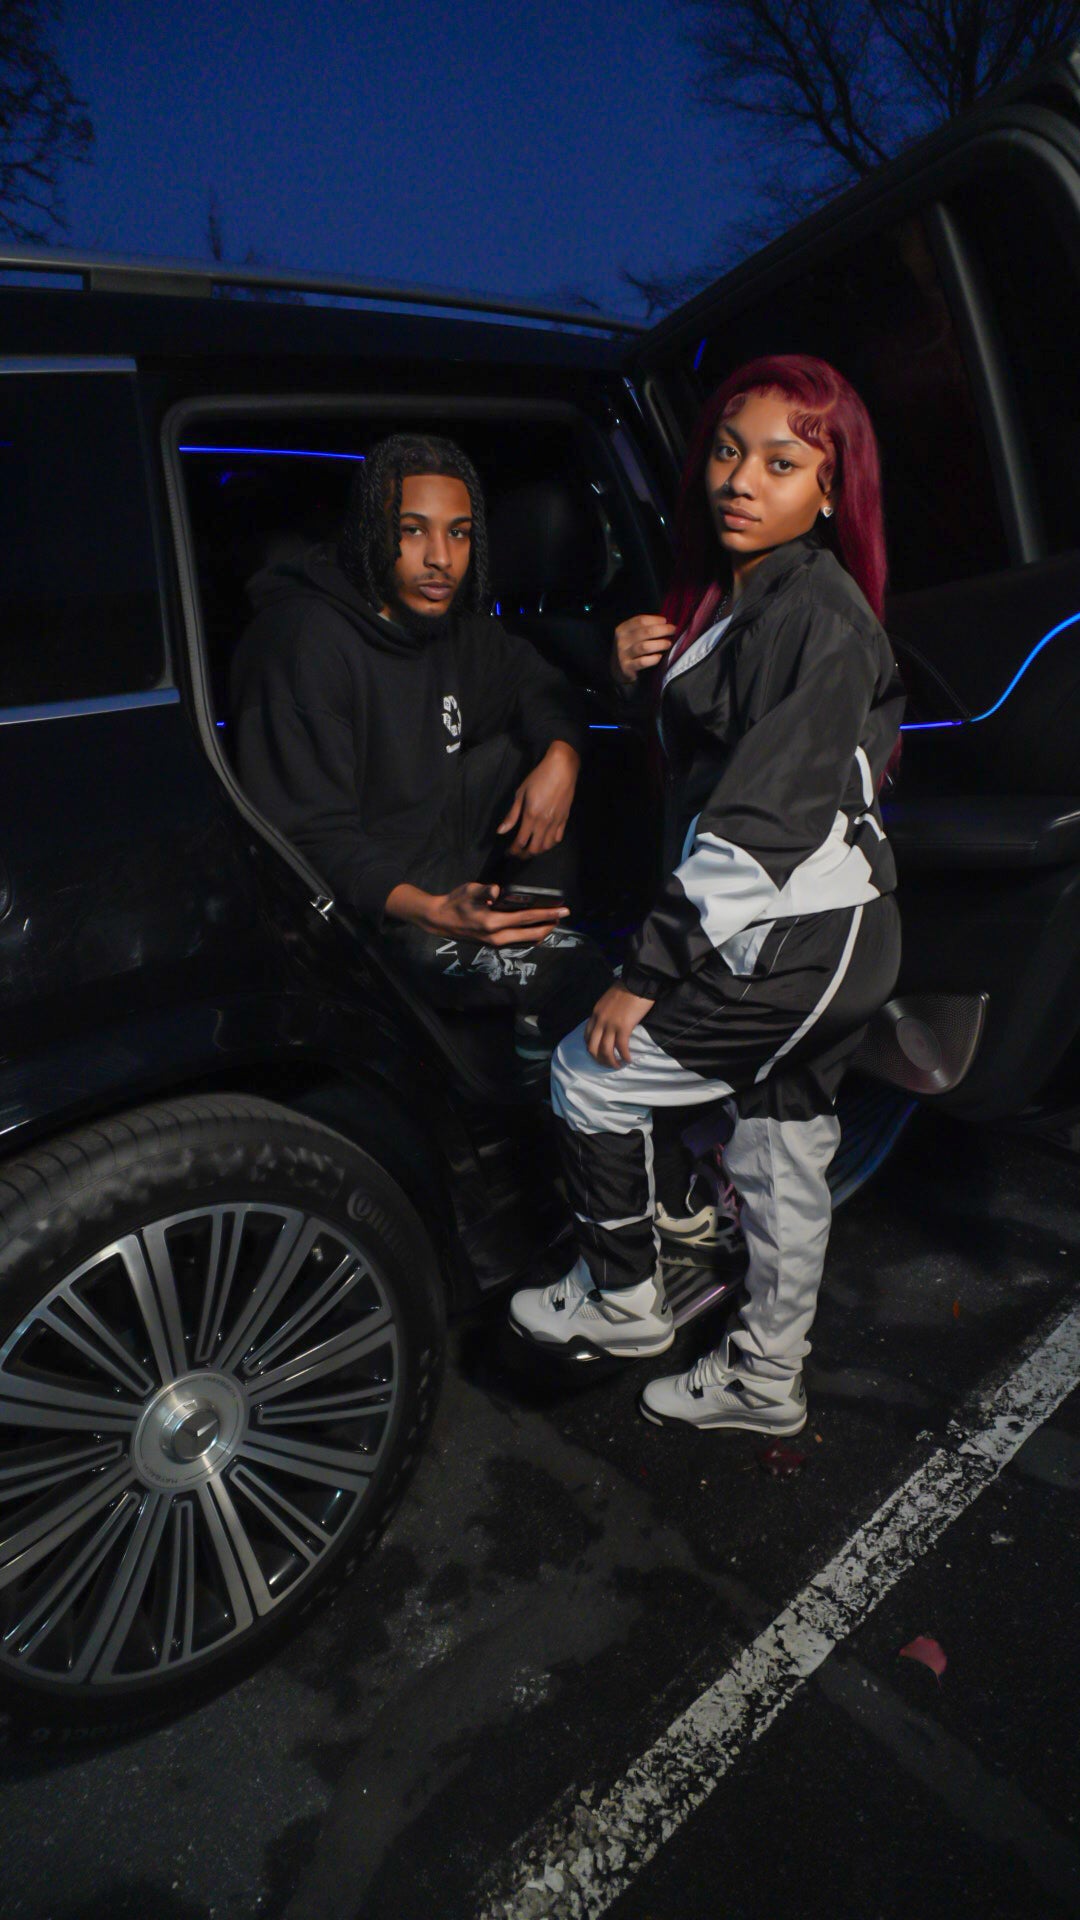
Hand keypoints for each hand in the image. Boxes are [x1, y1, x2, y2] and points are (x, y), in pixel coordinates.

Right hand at [385, 880, 569, 946]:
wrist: (439, 920)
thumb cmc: (455, 902)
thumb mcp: (469, 891)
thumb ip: (485, 890)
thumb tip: (497, 890)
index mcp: (493, 922)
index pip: (526, 918)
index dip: (546, 914)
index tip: (562, 910)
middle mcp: (497, 936)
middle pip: (531, 933)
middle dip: (549, 925)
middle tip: (563, 916)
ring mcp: (495, 943)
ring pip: (525, 940)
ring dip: (541, 932)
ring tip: (552, 922)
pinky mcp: (493, 944)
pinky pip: (517, 942)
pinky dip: (530, 936)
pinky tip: (535, 930)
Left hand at [497, 741, 579, 857]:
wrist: (562, 769)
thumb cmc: (538, 777)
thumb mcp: (521, 793)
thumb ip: (512, 815)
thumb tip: (501, 831)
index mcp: (531, 816)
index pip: (521, 841)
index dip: (513, 850)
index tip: (508, 852)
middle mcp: (544, 823)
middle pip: (534, 848)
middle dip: (524, 855)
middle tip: (518, 854)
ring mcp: (556, 822)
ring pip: (547, 846)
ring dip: (537, 851)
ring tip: (530, 848)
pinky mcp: (564, 819)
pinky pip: (557, 838)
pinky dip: (550, 844)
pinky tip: (544, 841)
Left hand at [584, 983, 655, 1067]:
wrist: (637, 981)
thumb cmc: (627, 987)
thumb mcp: (609, 999)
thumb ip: (606, 1011)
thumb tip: (611, 1019)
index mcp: (595, 1013)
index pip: (587, 1035)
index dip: (591, 1048)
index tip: (599, 1053)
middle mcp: (600, 1021)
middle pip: (593, 1047)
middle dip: (599, 1059)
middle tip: (607, 1064)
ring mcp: (610, 1025)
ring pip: (606, 1050)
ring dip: (611, 1061)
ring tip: (618, 1065)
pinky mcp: (624, 1027)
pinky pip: (621, 1047)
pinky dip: (624, 1056)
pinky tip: (628, 1060)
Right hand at [613, 614, 676, 685]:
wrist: (618, 670)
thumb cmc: (630, 649)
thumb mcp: (631, 636)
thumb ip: (643, 628)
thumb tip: (665, 622)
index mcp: (622, 629)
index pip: (641, 620)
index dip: (656, 619)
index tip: (666, 621)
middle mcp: (621, 641)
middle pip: (646, 632)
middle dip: (663, 630)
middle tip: (673, 630)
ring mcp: (623, 655)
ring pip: (645, 646)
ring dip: (660, 644)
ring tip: (669, 643)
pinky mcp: (627, 668)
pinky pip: (643, 662)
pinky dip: (654, 659)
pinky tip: (660, 657)